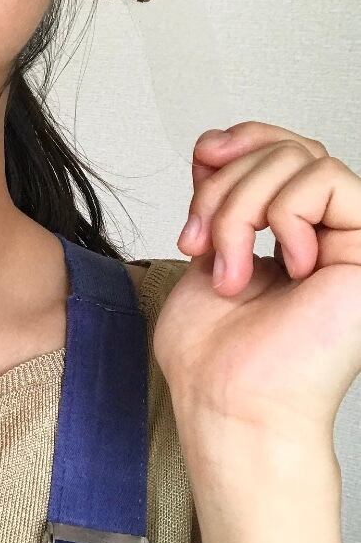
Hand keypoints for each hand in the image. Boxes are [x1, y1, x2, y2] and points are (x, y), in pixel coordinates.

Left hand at [152, 120, 360, 446]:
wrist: (228, 402)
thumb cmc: (211, 352)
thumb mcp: (204, 250)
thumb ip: (218, 196)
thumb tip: (216, 144)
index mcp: (286, 233)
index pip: (279, 150)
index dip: (240, 140)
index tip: (202, 160)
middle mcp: (321, 232)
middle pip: (284, 150)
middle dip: (223, 188)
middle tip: (196, 242)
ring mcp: (346, 240)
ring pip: (300, 160)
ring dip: (240, 209)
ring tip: (228, 271)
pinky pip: (327, 183)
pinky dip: (284, 217)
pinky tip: (283, 267)